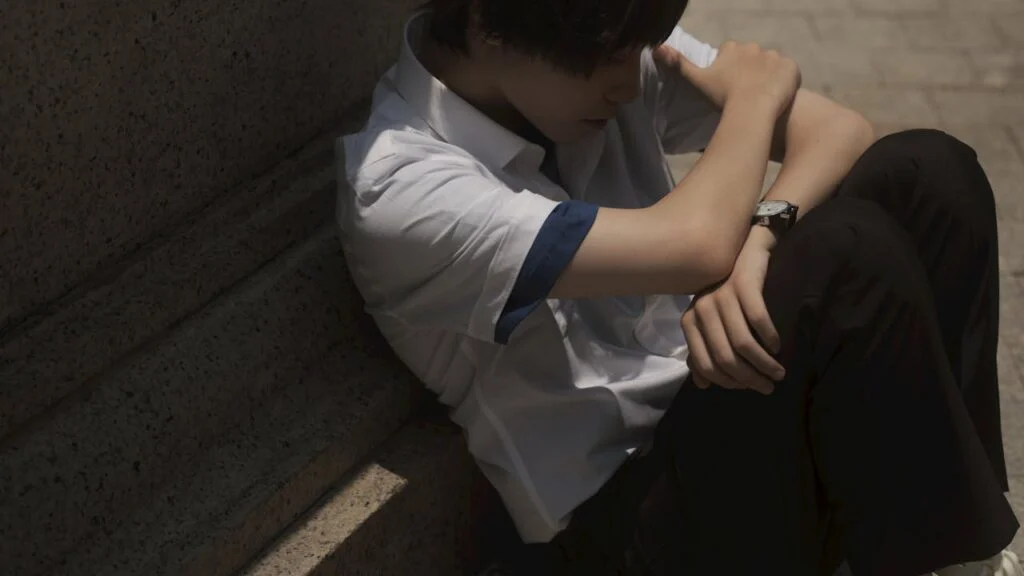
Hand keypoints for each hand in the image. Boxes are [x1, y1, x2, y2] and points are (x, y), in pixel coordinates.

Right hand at [653, 41, 800, 116]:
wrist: (752, 107)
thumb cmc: (723, 96)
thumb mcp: (697, 81)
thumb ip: (678, 65)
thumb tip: (655, 47)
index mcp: (732, 48)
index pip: (731, 54)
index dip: (730, 70)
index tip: (728, 86)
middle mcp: (753, 47)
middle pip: (752, 59)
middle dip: (749, 72)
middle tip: (744, 94)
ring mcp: (774, 57)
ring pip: (770, 66)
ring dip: (767, 78)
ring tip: (761, 99)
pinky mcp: (791, 68)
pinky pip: (789, 73)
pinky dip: (785, 83)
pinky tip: (778, 97)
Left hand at [681, 228, 784, 394]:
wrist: (745, 251)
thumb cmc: (729, 292)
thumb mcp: (714, 322)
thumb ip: (706, 350)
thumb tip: (703, 385)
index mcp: (690, 322)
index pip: (705, 366)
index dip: (728, 383)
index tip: (748, 388)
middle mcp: (701, 309)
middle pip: (725, 359)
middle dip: (749, 379)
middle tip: (768, 385)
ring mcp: (721, 296)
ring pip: (743, 344)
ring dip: (764, 364)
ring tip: (778, 372)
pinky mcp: (743, 284)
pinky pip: (758, 319)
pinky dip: (770, 337)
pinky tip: (778, 344)